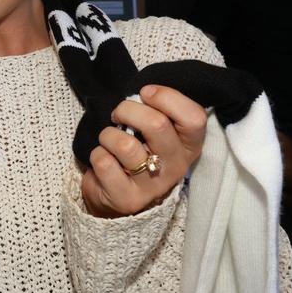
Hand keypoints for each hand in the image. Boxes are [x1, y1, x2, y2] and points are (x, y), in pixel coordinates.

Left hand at [82, 85, 207, 217]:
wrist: (116, 195)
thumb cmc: (138, 153)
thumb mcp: (154, 133)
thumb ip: (156, 113)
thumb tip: (142, 95)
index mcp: (189, 146)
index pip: (194, 117)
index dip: (167, 97)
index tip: (145, 93)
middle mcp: (177, 167)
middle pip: (156, 125)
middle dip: (127, 110)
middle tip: (118, 115)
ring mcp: (153, 186)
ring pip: (125, 145)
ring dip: (108, 135)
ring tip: (109, 140)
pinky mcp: (128, 199)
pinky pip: (104, 162)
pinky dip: (97, 155)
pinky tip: (104, 161)